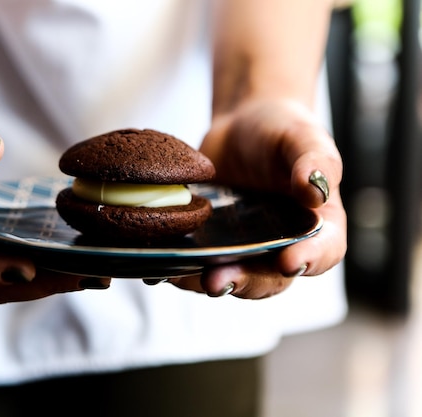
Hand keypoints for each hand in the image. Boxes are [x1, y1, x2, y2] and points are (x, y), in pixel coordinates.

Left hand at [168, 98, 345, 298]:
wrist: (240, 127)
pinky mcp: (210, 243)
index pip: (324, 251)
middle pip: (270, 279)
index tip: (288, 261)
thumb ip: (315, 160)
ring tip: (182, 277)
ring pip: (230, 277)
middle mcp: (281, 246)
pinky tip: (159, 265)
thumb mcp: (302, 136)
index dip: (310, 261)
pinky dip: (178, 268)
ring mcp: (243, 249)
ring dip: (205, 281)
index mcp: (317, 225)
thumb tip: (316, 190)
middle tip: (217, 281)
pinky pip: (197, 263)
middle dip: (245, 283)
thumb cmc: (281, 130)